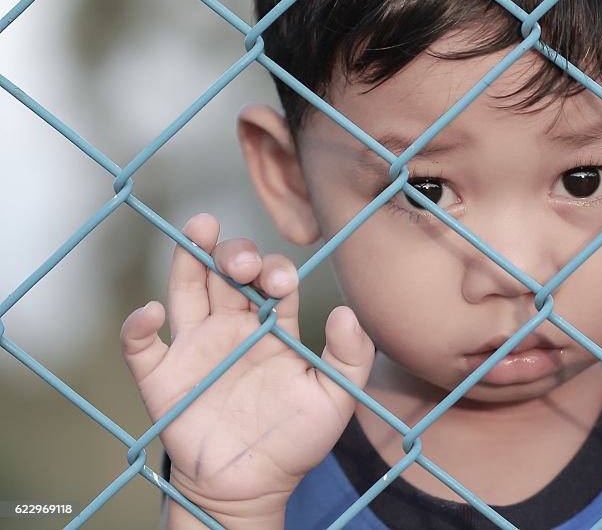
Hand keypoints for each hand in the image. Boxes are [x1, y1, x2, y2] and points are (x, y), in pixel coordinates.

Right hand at [120, 213, 374, 524]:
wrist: (252, 488)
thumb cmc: (296, 440)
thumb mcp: (336, 399)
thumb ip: (350, 357)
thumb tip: (347, 312)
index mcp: (272, 326)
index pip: (272, 281)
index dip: (275, 271)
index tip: (281, 282)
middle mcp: (232, 327)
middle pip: (227, 273)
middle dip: (234, 253)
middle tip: (241, 261)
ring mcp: (195, 347)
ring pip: (186, 289)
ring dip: (189, 257)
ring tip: (199, 226)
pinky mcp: (162, 378)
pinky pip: (140, 345)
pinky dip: (137, 326)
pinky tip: (150, 313)